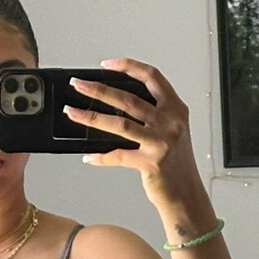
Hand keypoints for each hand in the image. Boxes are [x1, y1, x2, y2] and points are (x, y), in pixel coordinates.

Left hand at [66, 57, 201, 203]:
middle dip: (97, 89)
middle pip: (128, 98)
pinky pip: (118, 155)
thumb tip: (113, 102)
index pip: (152, 77)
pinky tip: (88, 156)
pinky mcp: (151, 162)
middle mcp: (170, 122)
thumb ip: (152, 115)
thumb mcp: (171, 131)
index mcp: (176, 109)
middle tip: (77, 84)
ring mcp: (161, 142)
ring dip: (91, 116)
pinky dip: (100, 156)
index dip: (128, 66)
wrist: (187, 194)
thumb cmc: (176, 163)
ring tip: (71, 112)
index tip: (106, 64)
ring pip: (119, 123)